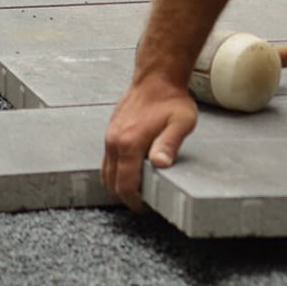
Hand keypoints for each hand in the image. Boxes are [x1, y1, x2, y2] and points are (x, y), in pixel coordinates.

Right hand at [101, 77, 197, 212]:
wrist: (157, 78)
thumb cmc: (172, 100)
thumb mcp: (180, 122)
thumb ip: (170, 144)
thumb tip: (161, 165)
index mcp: (130, 144)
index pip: (125, 184)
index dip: (134, 201)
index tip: (146, 207)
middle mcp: (114, 143)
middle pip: (112, 183)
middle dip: (126, 196)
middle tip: (144, 202)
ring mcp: (110, 137)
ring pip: (106, 173)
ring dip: (118, 185)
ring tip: (139, 189)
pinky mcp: (110, 133)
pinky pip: (107, 161)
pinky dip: (115, 172)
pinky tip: (132, 171)